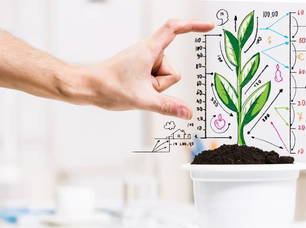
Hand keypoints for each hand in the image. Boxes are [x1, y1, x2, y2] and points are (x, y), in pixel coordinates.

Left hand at [85, 19, 213, 119]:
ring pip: (163, 77)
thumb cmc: (109, 87)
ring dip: (154, 87)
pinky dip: (150, 87)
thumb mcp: (143, 99)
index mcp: (149, 51)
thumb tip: (188, 113)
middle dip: (161, 84)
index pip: (174, 30)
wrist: (88, 87)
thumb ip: (168, 106)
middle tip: (142, 88)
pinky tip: (136, 89)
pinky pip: (156, 79)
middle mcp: (147, 52)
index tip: (209, 27)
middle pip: (172, 69)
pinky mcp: (140, 68)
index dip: (193, 26)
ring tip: (136, 88)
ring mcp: (144, 61)